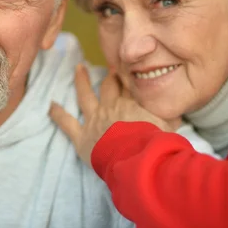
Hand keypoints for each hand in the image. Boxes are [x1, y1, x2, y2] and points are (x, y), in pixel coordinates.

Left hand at [49, 64, 180, 167]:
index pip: (130, 85)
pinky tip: (50, 106)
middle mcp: (112, 106)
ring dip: (81, 81)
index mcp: (133, 102)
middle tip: (109, 70)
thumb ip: (172, 115)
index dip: (129, 77)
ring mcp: (95, 119)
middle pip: (109, 86)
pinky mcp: (82, 136)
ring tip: (78, 68)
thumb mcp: (172, 125)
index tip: (127, 69)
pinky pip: (67, 123)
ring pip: (85, 95)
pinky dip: (57, 114)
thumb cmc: (157, 142)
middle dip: (109, 77)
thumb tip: (177, 110)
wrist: (139, 158)